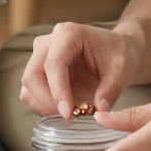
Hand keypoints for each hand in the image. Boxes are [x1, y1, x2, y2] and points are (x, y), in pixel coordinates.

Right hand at [20, 22, 143, 117]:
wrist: (115, 52)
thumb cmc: (118, 55)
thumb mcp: (122, 71)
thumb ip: (111, 90)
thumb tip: (100, 111)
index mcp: (67, 34)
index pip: (53, 64)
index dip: (57, 91)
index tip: (68, 113)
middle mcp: (47, 42)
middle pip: (32, 75)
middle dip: (47, 101)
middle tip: (69, 116)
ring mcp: (40, 56)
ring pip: (28, 87)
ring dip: (44, 105)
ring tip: (70, 113)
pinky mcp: (39, 71)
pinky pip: (30, 93)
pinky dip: (43, 106)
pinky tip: (63, 109)